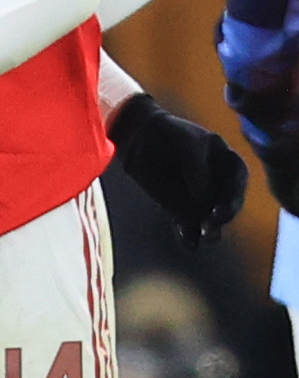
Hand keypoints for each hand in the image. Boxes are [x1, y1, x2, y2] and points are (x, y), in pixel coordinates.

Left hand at [112, 92, 248, 248]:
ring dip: (209, 230)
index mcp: (228, 162)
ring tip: (204, 237)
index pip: (238, 182)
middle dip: (222, 216)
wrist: (140, 138)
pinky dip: (189, 235)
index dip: (233, 196)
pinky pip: (188, 224)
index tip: (222, 208)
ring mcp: (201, 198)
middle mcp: (220, 184)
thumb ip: (196, 168)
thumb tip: (204, 197)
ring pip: (210, 219)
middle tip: (213, 225)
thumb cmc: (168, 133)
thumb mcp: (185, 143)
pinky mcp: (180, 209)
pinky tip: (189, 243)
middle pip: (227, 204)